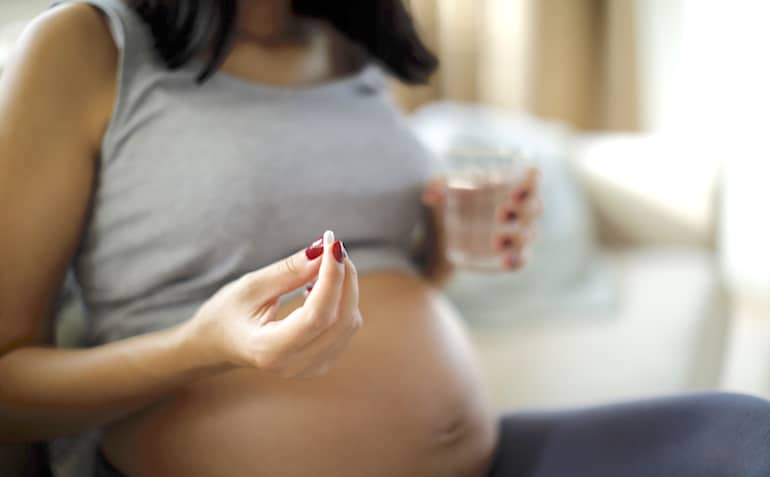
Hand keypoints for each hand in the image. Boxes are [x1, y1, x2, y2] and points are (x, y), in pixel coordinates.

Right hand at [184, 230, 361, 378]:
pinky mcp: (322, 362)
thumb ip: (290, 270)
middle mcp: (294, 365)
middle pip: (341, 320)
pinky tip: (321, 287)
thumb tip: (324, 250)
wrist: (218, 344)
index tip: (332, 244)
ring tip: (322, 265)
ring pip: (349, 324)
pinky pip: (346, 328)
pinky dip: (343, 301)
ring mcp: (310, 368)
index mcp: (270, 350)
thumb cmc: (228, 313)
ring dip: (345, 288)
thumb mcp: (252, 286)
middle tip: (332, 247)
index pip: (318, 315)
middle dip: (344, 278)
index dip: (332, 277)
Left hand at [422, 167, 542, 270]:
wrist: (441, 232)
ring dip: (516, 237)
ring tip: (495, 241)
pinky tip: (506, 262)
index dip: (531, 179)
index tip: (524, 177)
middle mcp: (518, 210)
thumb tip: (431, 194)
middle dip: (523, 208)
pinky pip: (521, 260)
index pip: (532, 178)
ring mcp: (516, 234)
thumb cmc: (449, 200)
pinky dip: (517, 261)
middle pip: (535, 207)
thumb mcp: (439, 189)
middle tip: (501, 210)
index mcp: (508, 185)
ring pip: (529, 235)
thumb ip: (436, 186)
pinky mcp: (508, 255)